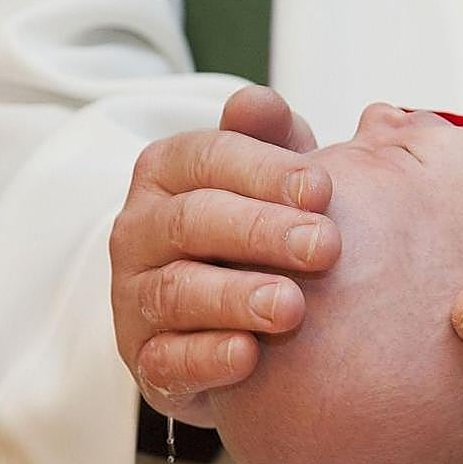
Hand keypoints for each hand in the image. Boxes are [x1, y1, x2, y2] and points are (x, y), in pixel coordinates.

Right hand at [110, 86, 340, 426]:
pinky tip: (250, 357)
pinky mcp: (147, 361)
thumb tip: (256, 102)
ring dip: (237, 298)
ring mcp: (136, 298)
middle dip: (262, 231)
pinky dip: (207, 358)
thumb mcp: (273, 178)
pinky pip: (166, 361)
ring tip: (292, 307)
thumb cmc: (263, 229)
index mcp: (168, 173)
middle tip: (326, 246)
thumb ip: (270, 139)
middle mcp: (140, 231)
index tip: (324, 188)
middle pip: (193, 220)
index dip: (265, 170)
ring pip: (176, 291)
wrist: (238, 315)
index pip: (207, 157)